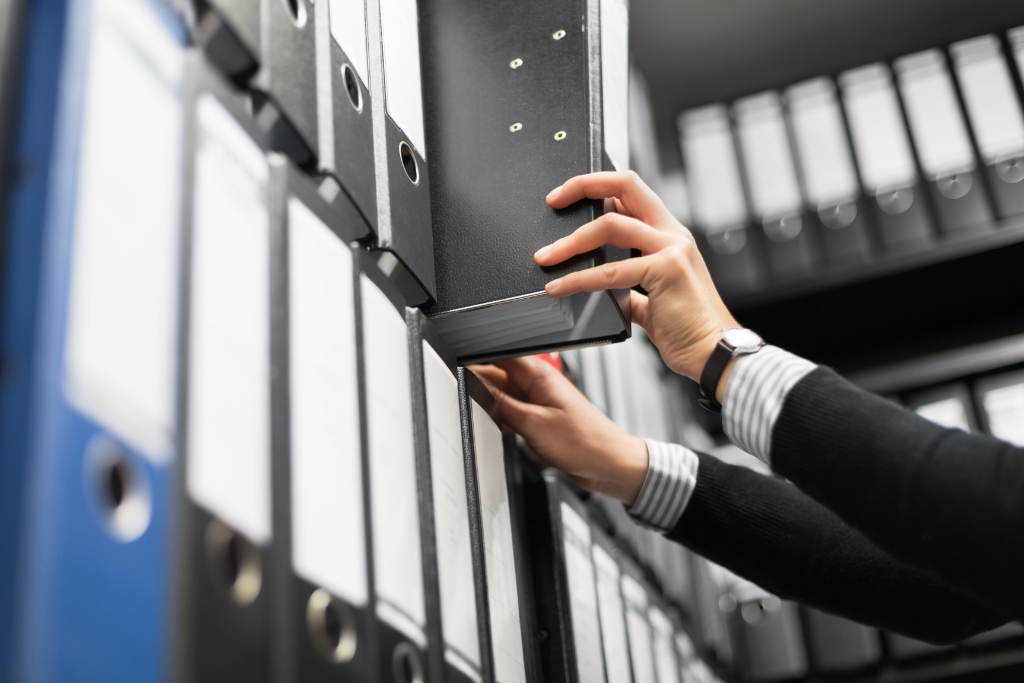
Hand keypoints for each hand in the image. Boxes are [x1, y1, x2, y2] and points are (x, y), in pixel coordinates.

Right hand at [469, 358, 649, 505]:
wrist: (608, 465)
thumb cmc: (584, 442)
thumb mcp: (532, 423)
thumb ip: (499, 403)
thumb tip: (473, 384)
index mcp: (538, 373)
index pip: (497, 353)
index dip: (473, 358)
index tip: (455, 369)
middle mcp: (538, 382)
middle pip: (496, 374)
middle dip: (479, 386)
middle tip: (470, 403)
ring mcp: (539, 400)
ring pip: (502, 394)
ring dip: (492, 405)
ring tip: (494, 420)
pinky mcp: (541, 416)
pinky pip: (513, 410)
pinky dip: (503, 418)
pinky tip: (504, 429)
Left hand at [538, 171, 739, 397]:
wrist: (716, 353)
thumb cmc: (691, 330)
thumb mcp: (657, 300)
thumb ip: (635, 290)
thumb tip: (608, 292)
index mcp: (670, 236)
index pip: (632, 193)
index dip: (598, 186)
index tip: (567, 196)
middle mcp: (673, 235)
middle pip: (625, 187)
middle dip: (583, 185)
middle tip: (553, 201)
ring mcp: (672, 250)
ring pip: (610, 226)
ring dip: (570, 242)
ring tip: (546, 258)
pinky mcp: (666, 272)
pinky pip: (611, 271)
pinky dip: (578, 279)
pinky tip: (560, 288)